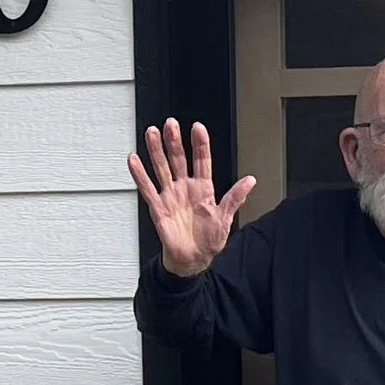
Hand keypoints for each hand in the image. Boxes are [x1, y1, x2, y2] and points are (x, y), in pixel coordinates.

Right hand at [128, 116, 254, 276]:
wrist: (193, 260)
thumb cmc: (208, 240)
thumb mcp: (225, 218)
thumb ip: (235, 198)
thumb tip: (250, 180)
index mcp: (203, 189)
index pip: (201, 161)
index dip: (200, 145)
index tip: (197, 128)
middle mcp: (185, 188)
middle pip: (178, 159)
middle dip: (174, 141)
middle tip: (170, 124)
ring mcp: (170, 196)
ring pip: (162, 168)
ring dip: (156, 151)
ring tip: (151, 133)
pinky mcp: (158, 208)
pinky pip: (147, 189)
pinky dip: (139, 175)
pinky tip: (134, 160)